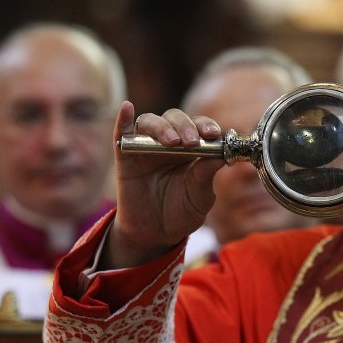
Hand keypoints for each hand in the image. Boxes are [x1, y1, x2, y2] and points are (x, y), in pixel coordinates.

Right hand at [102, 101, 225, 268]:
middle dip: (186, 126)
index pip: (199, 126)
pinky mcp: (125, 157)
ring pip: (150, 122)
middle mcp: (169, 142)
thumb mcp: (200, 198)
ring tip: (172, 142)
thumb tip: (221, 156)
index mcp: (192, 149)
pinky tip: (127, 108)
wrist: (156, 234)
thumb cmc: (181, 212)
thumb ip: (206, 177)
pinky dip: (123, 119)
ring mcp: (146, 147)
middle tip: (192, 142)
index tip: (214, 134)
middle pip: (175, 118)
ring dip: (162, 127)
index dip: (206, 126)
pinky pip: (121, 134)